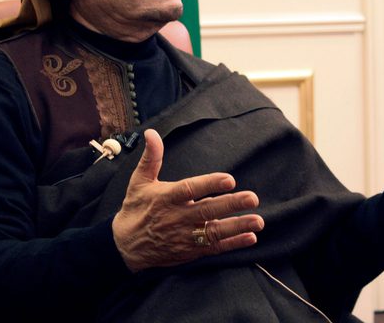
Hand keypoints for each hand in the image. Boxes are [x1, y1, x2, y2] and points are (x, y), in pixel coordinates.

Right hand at [112, 129, 264, 271]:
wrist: (125, 246)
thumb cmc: (135, 208)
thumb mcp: (139, 181)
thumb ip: (151, 157)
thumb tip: (152, 133)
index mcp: (166, 198)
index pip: (190, 190)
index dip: (209, 184)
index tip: (229, 179)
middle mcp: (177, 218)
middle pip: (207, 211)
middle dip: (231, 205)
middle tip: (252, 198)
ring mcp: (185, 236)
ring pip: (214, 232)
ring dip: (237, 226)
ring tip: (258, 220)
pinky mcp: (190, 251)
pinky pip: (214, 248)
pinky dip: (232, 244)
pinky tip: (250, 238)